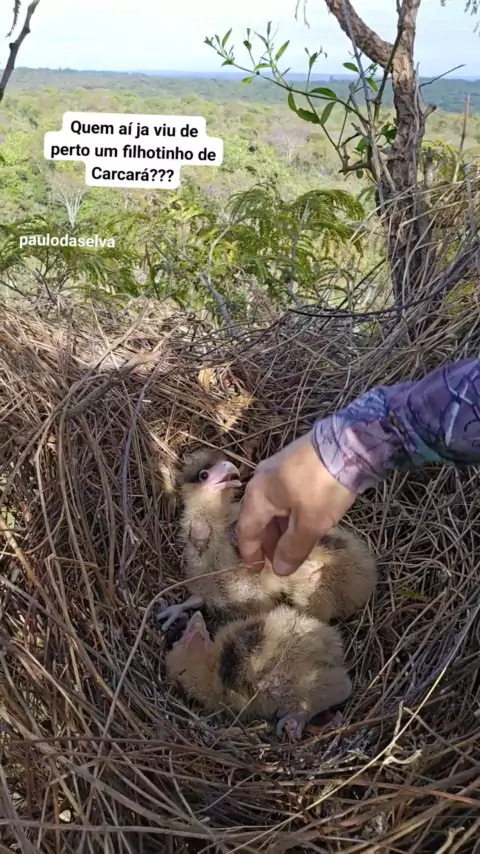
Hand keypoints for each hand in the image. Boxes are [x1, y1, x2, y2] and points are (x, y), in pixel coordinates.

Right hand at [236, 430, 356, 575]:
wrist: (347, 443)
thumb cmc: (322, 486)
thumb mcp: (310, 523)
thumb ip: (293, 548)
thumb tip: (279, 570)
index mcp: (258, 496)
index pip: (246, 530)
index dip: (250, 553)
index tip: (256, 571)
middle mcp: (261, 481)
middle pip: (258, 518)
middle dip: (267, 542)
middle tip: (279, 562)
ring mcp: (277, 470)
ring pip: (273, 507)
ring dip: (280, 529)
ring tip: (293, 547)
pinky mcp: (294, 464)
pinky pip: (284, 496)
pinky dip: (289, 514)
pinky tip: (302, 523)